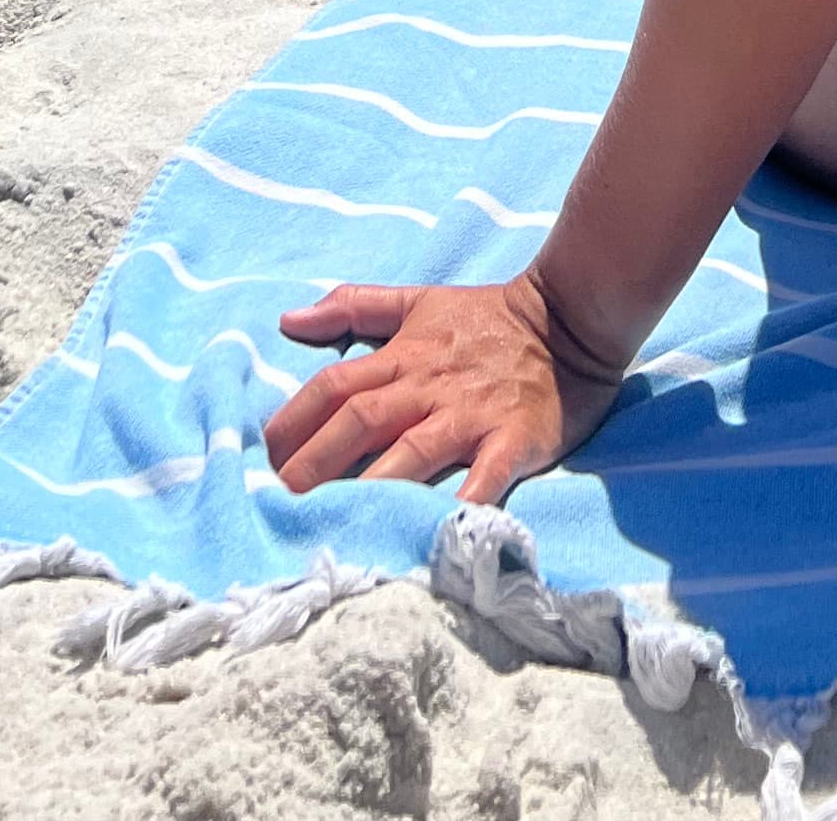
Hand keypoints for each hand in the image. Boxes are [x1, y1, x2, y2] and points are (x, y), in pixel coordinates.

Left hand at [263, 272, 626, 505]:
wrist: (570, 317)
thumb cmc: (487, 318)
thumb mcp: (418, 302)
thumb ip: (355, 306)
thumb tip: (288, 319)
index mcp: (403, 356)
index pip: (335, 385)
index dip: (295, 420)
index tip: (266, 456)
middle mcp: (428, 386)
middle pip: (361, 418)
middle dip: (317, 459)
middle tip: (284, 500)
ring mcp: (470, 414)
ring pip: (413, 451)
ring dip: (373, 485)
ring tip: (338, 522)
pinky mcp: (513, 440)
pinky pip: (485, 476)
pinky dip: (464, 504)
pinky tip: (441, 534)